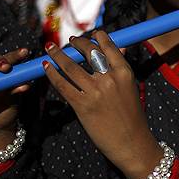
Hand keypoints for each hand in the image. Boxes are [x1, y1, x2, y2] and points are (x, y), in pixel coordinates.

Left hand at [42, 31, 162, 178]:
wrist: (131, 143)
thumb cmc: (132, 116)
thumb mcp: (130, 88)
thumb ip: (121, 68)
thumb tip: (120, 48)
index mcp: (124, 72)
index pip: (108, 46)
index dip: (97, 37)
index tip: (90, 34)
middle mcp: (109, 79)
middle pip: (88, 52)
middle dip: (76, 43)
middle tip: (69, 41)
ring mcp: (95, 92)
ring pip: (70, 66)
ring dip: (57, 55)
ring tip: (50, 48)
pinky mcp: (82, 105)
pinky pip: (62, 85)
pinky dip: (52, 74)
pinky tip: (46, 68)